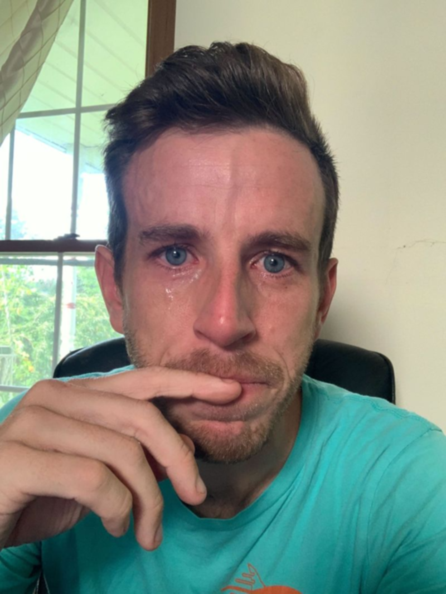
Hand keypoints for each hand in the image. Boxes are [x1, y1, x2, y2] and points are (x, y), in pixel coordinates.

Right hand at [0, 368, 240, 549]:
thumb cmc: (39, 494)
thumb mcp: (99, 474)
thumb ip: (138, 454)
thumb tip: (188, 442)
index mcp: (76, 392)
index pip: (143, 380)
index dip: (189, 383)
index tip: (231, 392)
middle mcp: (55, 396)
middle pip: (142, 417)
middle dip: (179, 459)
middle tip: (196, 497)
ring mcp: (33, 422)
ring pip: (122, 452)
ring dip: (147, 500)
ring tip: (145, 530)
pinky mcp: (18, 457)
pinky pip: (92, 478)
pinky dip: (116, 507)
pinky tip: (116, 526)